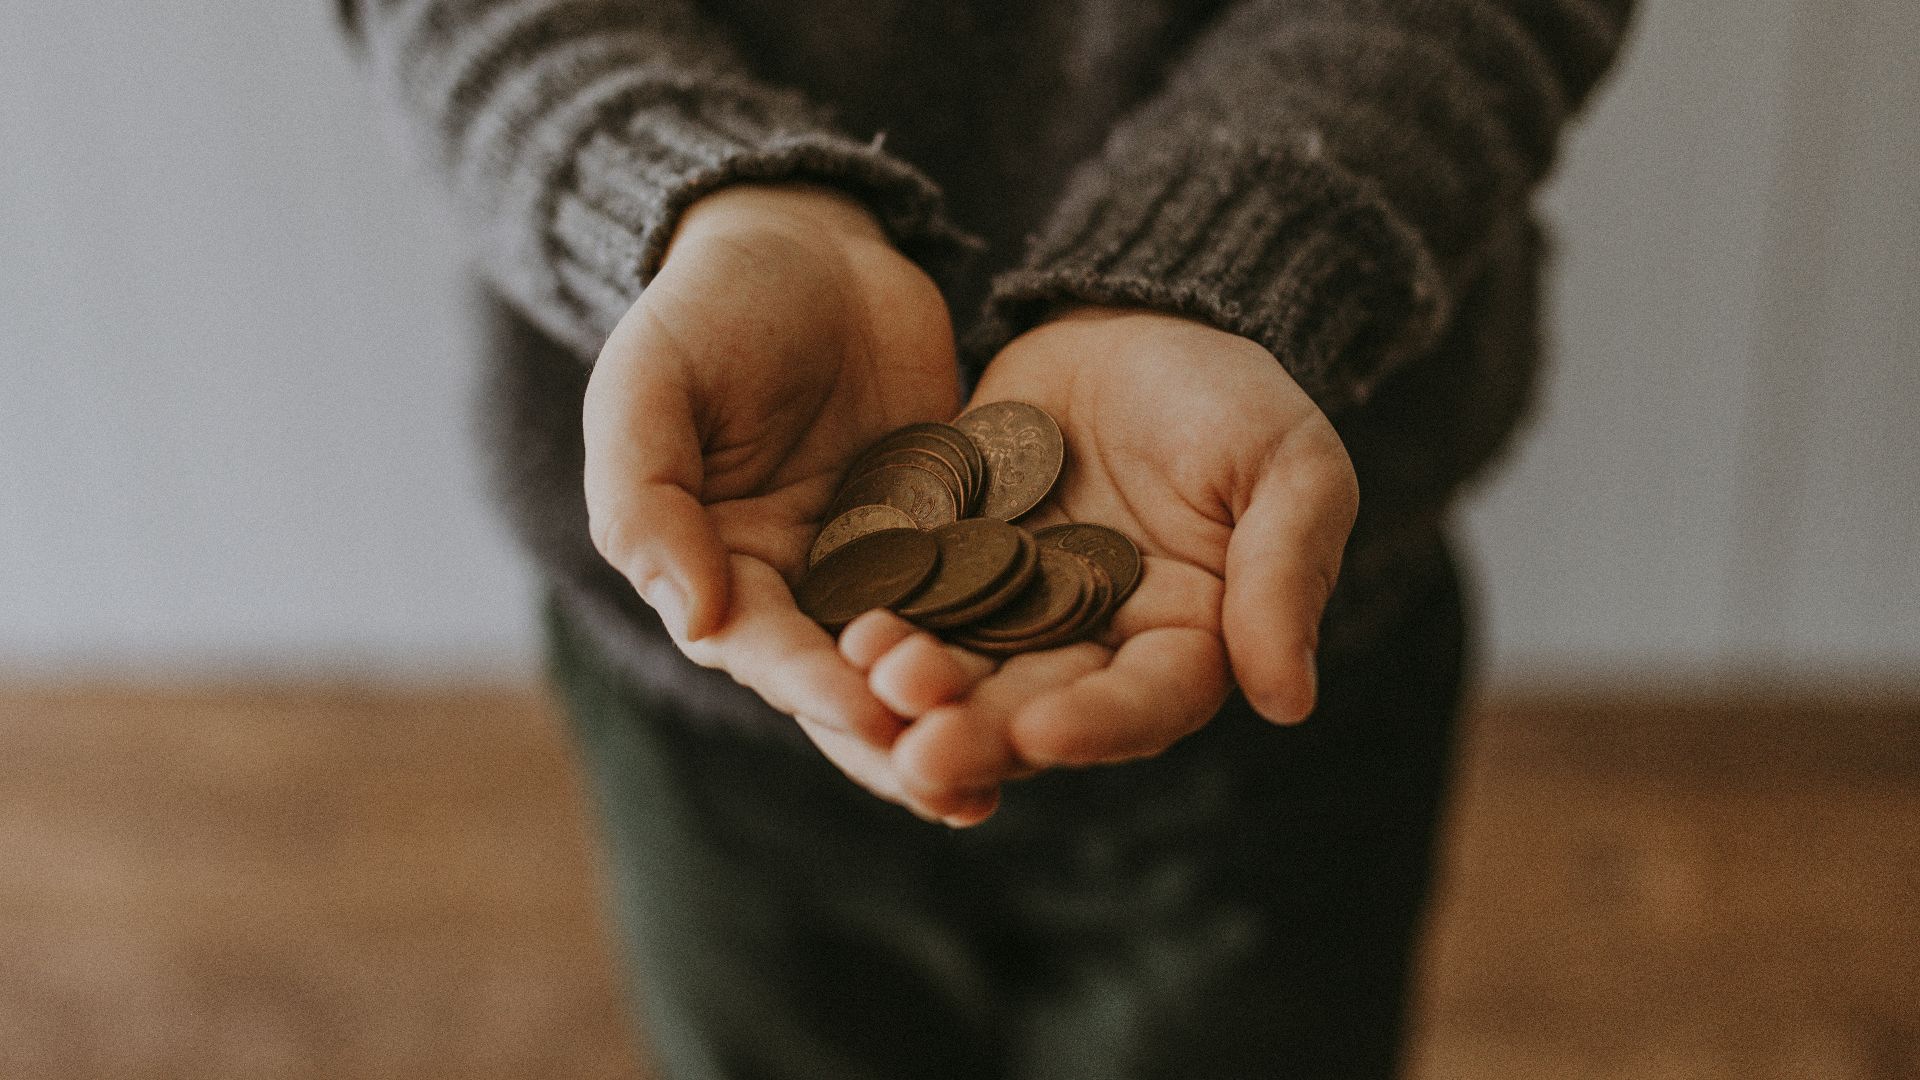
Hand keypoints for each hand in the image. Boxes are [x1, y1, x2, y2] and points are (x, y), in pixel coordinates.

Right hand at [582, 183, 985, 815]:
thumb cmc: (708, 307)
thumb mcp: (650, 383)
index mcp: (717, 571)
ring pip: (922, 661)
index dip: (813, 685)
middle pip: (848, 686)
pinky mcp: (952, 535)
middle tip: (958, 787)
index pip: (765, 650)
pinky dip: (1014, 643)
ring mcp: (881, 567)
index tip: (869, 712)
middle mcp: (799, 590)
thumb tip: (697, 620)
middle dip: (899, 738)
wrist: (806, 241)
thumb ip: (649, 498)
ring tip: (1017, 768)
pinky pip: (984, 597)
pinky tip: (1070, 680)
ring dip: (962, 715)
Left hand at [854, 307, 1358, 823]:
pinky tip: (840, 631)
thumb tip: (1288, 701)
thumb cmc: (1231, 394)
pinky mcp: (945, 564)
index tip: (1041, 733)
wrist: (1130, 319)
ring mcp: (1010, 611)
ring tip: (872, 684)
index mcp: (1186, 642)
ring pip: (962, 670)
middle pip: (1037, 709)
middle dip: (980, 732)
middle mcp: (1092, 647)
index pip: (1145, 703)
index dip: (1096, 726)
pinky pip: (908, 601)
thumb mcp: (1288, 467)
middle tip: (920, 752)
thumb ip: (1283, 574)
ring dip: (917, 690)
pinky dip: (878, 620)